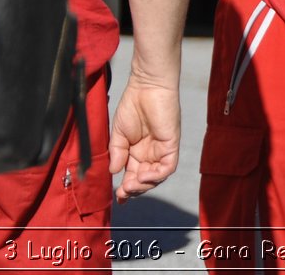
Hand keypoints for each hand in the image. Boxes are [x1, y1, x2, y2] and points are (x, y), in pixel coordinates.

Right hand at [108, 74, 179, 200]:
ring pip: (157, 177)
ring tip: (131, 185)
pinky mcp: (171, 145)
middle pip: (145, 180)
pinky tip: (144, 176)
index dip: (127, 188)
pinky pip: (168, 167)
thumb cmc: (132, 105)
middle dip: (134, 189)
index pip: (133, 176)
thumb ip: (117, 152)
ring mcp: (162, 150)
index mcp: (137, 152)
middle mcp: (151, 154)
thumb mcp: (119, 133)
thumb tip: (114, 172)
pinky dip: (157, 175)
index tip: (118, 197)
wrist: (146, 86)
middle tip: (123, 193)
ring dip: (144, 185)